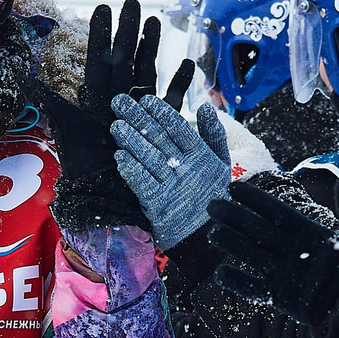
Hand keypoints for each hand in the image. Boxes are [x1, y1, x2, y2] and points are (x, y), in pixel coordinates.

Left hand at [35, 0, 158, 229]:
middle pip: (123, 58)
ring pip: (145, 71)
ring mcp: (137, 111)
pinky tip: (186, 64)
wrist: (103, 195)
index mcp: (94, 98)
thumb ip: (49, 101)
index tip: (102, 8)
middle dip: (128, 30)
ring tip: (155, 21)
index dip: (100, 34)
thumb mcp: (65, 128)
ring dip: (151, 47)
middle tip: (132, 1)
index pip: (98, 59)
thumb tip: (22, 77)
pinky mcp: (155, 126)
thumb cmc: (83, 166)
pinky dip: (178, 83)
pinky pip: (168, 101)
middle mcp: (116, 100)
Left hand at [110, 94, 230, 246]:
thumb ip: (214, 135)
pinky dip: (131, 170)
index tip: (146, 100)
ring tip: (116, 125)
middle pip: (160, 140)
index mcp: (202, 157)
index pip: (180, 130)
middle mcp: (187, 170)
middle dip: (138, 119)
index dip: (162, 114)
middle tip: (119, 102)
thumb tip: (206, 108)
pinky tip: (120, 157)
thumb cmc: (212, 196)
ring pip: (149, 159)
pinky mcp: (158, 206)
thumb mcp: (222, 164)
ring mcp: (172, 188)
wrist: (206, 238)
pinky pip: (142, 185)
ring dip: (131, 141)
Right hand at [205, 178, 338, 324]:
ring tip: (213, 233)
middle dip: (235, 218)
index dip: (255, 200)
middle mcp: (292, 250)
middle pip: (257, 230)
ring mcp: (285, 274)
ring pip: (252, 255)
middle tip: (212, 206)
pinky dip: (238, 283)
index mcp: (308, 232)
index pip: (276, 212)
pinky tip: (220, 273)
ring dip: (232, 245)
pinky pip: (255, 289)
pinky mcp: (282, 297)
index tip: (233, 187)